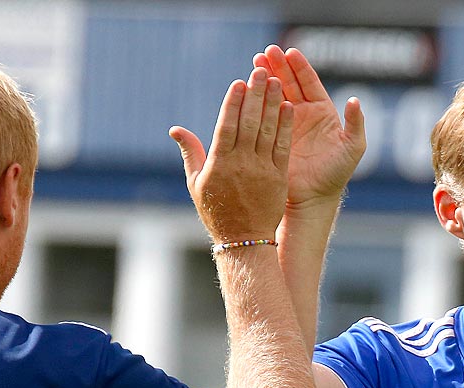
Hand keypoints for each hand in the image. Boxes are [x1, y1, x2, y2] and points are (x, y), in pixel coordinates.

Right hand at [170, 68, 292, 243]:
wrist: (243, 241)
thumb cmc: (217, 212)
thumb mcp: (197, 183)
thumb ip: (190, 153)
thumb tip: (175, 129)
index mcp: (219, 164)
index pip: (227, 125)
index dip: (233, 102)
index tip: (238, 82)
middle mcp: (241, 164)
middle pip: (249, 123)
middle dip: (255, 95)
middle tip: (260, 72)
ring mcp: (261, 170)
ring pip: (267, 131)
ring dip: (272, 104)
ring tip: (275, 81)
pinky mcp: (278, 177)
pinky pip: (282, 147)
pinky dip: (285, 127)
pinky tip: (288, 107)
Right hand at [252, 45, 365, 209]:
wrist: (314, 198)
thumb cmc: (336, 174)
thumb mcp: (352, 148)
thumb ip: (356, 124)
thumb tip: (354, 100)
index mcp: (322, 111)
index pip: (310, 82)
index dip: (300, 66)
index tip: (290, 52)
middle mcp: (303, 114)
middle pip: (290, 83)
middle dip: (278, 66)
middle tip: (267, 51)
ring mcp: (286, 125)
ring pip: (274, 95)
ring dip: (265, 78)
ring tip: (255, 62)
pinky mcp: (272, 137)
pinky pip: (263, 115)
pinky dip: (257, 101)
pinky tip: (249, 88)